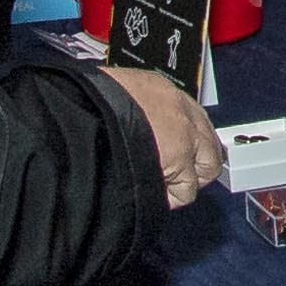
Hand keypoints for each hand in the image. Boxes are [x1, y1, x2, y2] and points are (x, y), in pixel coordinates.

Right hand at [95, 64, 223, 209]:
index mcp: (156, 88)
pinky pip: (186, 190)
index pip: (188, 115)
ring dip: (185, 181)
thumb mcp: (106, 95)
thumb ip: (126, 109)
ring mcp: (184, 135)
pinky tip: (150, 194)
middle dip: (195, 162)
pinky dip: (170, 197)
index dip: (184, 138)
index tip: (176, 150)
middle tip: (172, 175)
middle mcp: (178, 108)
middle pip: (209, 141)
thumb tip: (124, 126)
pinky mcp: (179, 160)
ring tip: (158, 186)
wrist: (76, 114)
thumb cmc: (82, 105)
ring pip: (206, 167)